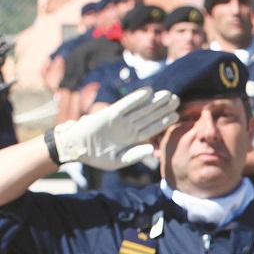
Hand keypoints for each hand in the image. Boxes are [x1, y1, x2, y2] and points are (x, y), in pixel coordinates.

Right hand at [52, 87, 178, 170]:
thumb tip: (152, 149)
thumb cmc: (97, 157)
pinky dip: (136, 98)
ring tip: (168, 94)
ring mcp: (120, 120)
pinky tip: (148, 92)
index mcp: (133, 139)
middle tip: (176, 99)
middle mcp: (129, 128)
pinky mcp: (110, 114)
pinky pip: (126, 105)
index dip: (164, 121)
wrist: (76, 148)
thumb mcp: (119, 160)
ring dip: (154, 102)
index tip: (177, 115)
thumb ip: (135, 155)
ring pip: (141, 109)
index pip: (152, 128)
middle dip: (163, 108)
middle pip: (149, 116)